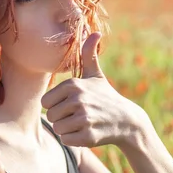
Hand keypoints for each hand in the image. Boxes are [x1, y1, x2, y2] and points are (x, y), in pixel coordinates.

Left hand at [41, 32, 150, 148]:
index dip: (56, 105)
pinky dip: (74, 139)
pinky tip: (87, 132)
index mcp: (73, 85)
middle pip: (51, 116)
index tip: (70, 104)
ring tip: (84, 123)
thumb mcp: (96, 75)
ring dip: (68, 129)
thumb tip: (95, 32)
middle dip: (62, 118)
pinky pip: (66, 140)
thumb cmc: (105, 96)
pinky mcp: (88, 135)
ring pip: (58, 129)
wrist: (127, 121)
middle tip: (79, 115)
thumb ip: (89, 54)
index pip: (45, 102)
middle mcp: (78, 100)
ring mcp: (84, 118)